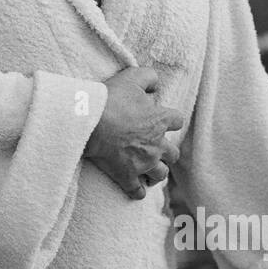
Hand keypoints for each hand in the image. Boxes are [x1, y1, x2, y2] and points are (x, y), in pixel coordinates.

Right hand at [84, 65, 184, 199]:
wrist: (90, 121)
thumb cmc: (111, 99)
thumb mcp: (132, 77)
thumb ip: (149, 77)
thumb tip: (156, 84)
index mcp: (160, 121)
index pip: (177, 120)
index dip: (170, 120)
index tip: (160, 119)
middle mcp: (157, 144)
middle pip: (173, 154)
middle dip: (166, 151)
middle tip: (153, 147)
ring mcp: (143, 163)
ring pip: (161, 174)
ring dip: (156, 172)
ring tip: (148, 169)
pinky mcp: (126, 175)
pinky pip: (137, 191)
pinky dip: (138, 191)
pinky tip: (135, 190)